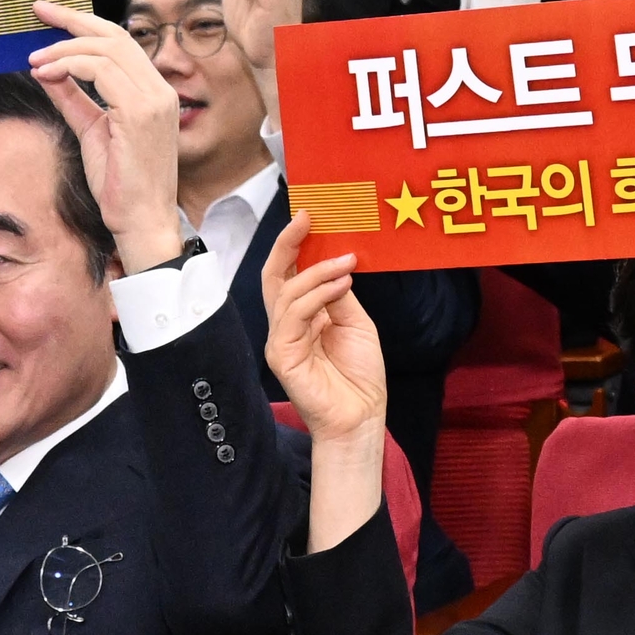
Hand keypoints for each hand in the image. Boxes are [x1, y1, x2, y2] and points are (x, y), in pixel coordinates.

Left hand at [20, 0, 181, 270]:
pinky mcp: (141, 112)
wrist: (141, 222)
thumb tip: (46, 70)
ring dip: (64, 48)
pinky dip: (69, 65)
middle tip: (37, 12)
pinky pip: (101, 71)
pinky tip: (46, 73)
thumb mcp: (90, 131)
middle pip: (114, 35)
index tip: (49, 16)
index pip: (119, 41)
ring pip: (106, 49)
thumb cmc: (119, 185)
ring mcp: (154, 99)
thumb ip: (72, 98)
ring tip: (34, 60)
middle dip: (72, 19)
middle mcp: (159, 89)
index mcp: (152, 91)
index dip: (83, 23)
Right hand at [261, 230, 386, 442]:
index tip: (310, 216)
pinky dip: (318, 294)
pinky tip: (341, 285)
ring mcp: (280, 341)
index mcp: (301, 317)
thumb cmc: (359, 376)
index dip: (294, 245)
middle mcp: (285, 326)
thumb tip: (335, 263)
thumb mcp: (355, 323)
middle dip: (288, 244)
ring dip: (317, 271)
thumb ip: (339, 295)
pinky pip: (293, 315)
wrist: (361, 418)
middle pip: (274, 276)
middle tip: (308, 218)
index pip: (288, 274)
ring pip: (286, 292)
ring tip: (347, 264)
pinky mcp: (281, 356)